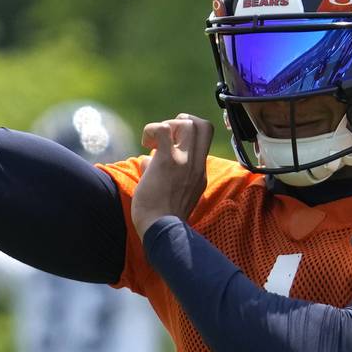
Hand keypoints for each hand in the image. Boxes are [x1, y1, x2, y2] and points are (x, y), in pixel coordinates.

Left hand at [131, 114, 212, 238]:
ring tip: (154, 142)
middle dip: (182, 122)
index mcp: (199, 173)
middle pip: (204, 125)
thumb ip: (166, 173)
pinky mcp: (167, 161)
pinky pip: (163, 129)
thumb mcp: (174, 193)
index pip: (206, 138)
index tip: (173, 141)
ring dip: (168, 125)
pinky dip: (152, 130)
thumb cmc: (161, 217)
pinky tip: (146, 143)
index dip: (189, 131)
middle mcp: (196, 165)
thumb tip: (147, 160)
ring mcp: (184, 162)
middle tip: (166, 136)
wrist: (160, 230)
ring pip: (188, 123)